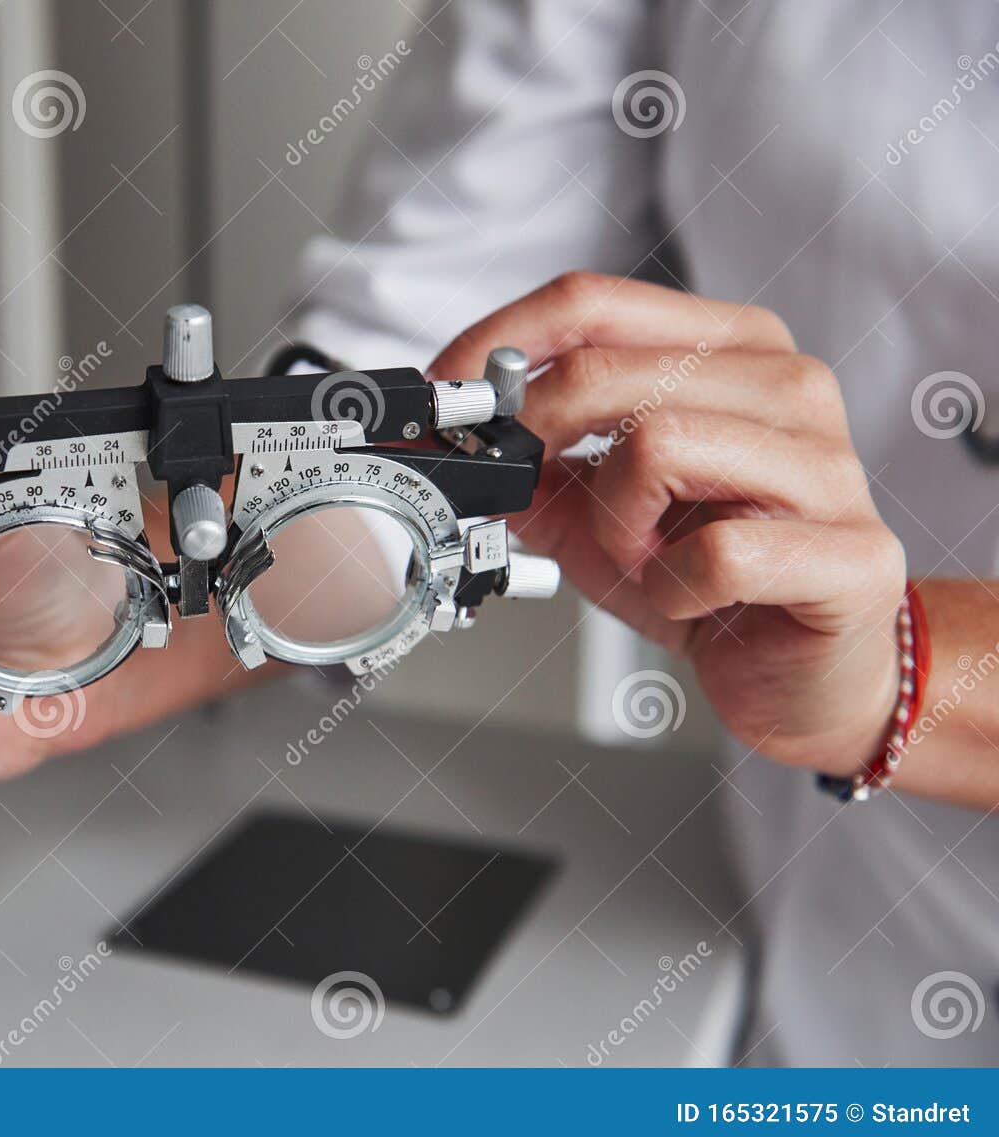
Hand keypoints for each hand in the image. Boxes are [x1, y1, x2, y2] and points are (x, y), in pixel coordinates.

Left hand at [429, 272, 906, 773]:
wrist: (802, 670)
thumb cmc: (710, 580)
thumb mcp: (594, 511)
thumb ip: (532, 465)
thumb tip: (457, 433)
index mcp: (729, 348)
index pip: (591, 302)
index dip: (497, 348)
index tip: (449, 399)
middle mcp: (786, 385)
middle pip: (604, 371)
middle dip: (541, 446)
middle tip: (545, 502)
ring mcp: (828, 464)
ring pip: (656, 446)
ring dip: (614, 525)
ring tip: (640, 558)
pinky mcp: (851, 552)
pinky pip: (717, 553)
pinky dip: (673, 590)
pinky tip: (690, 599)